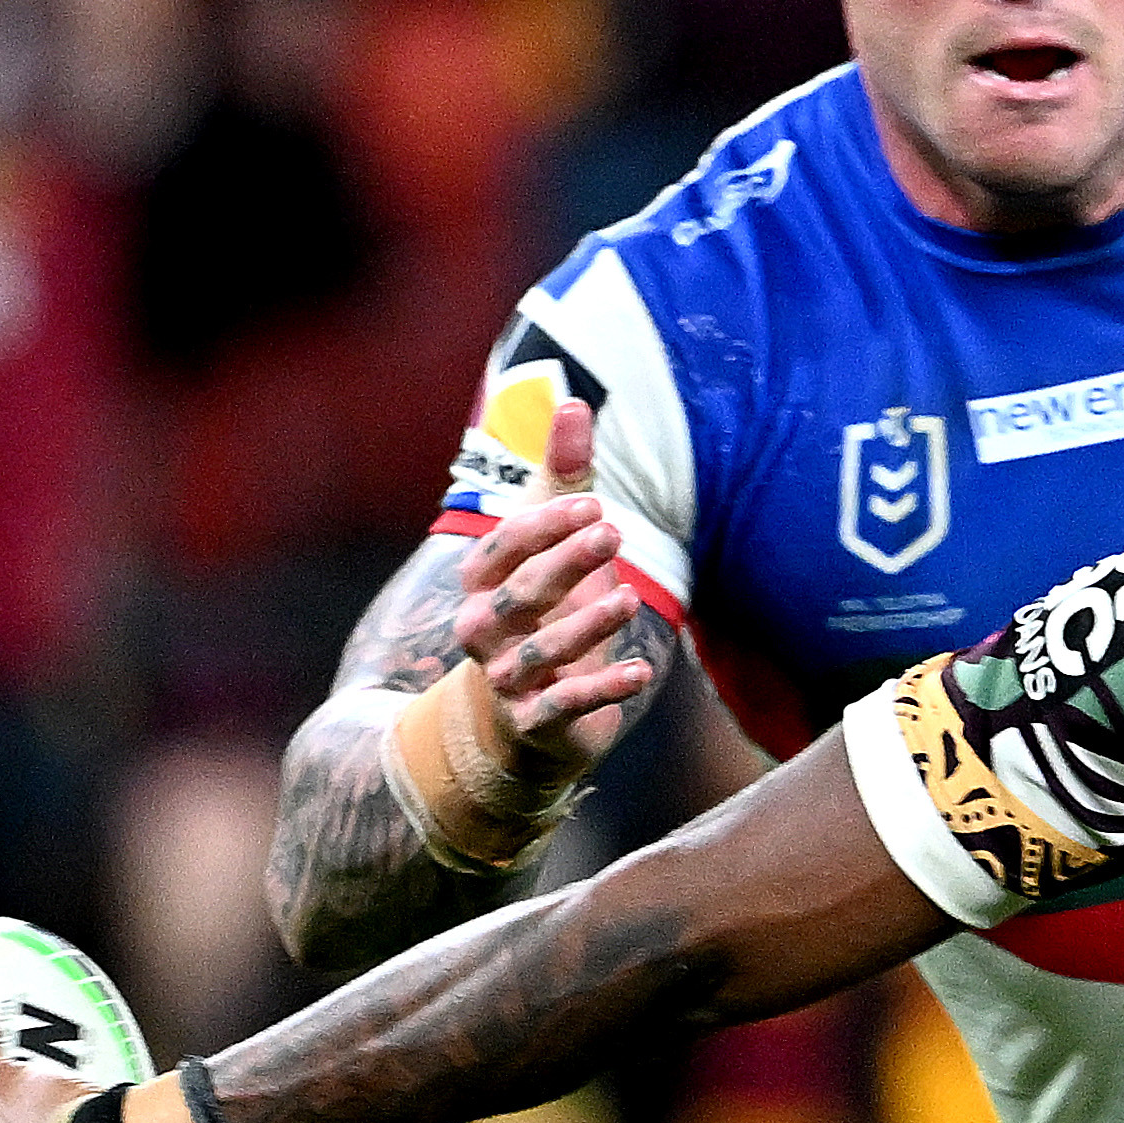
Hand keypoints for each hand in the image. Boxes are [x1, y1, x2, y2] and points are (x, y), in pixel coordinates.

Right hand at [453, 399, 659, 771]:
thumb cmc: (544, 608)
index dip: (543, 526)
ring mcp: (506, 679)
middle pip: (521, 594)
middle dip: (565, 564)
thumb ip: (564, 478)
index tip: (593, 504)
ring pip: (541, 652)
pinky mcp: (535, 721)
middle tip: (613, 533)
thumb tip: (574, 401)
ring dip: (586, 626)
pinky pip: (565, 707)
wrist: (524, 714)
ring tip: (628, 597)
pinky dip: (605, 692)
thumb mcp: (555, 542)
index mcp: (480, 581)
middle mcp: (482, 629)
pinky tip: (642, 673)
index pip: (502, 547)